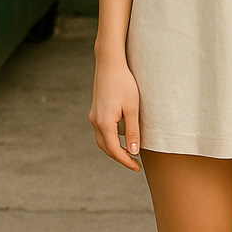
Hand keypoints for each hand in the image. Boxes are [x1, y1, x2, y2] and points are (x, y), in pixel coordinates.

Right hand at [89, 56, 142, 171]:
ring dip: (114, 148)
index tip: (137, 168)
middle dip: (120, 157)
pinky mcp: (95, 110)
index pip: (114, 151)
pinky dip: (111, 138)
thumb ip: (133, 131)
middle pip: (106, 148)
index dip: (126, 161)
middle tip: (135, 163)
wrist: (109, 63)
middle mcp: (95, 121)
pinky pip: (101, 130)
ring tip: (129, 152)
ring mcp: (93, 115)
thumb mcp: (133, 108)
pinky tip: (122, 136)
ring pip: (102, 140)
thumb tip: (133, 151)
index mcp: (104, 123)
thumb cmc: (124, 83)